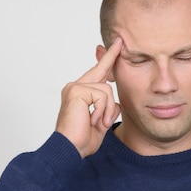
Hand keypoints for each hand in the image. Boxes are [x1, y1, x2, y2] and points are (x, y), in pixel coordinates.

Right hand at [56, 38, 122, 157]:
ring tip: (98, 122)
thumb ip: (107, 108)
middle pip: (100, 70)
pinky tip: (93, 120)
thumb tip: (116, 101)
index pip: (97, 74)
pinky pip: (102, 95)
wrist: (70, 149)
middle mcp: (75, 87)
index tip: (116, 46)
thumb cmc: (82, 139)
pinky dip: (102, 110)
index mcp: (80, 94)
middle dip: (111, 57)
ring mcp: (75, 87)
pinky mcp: (76, 90)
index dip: (107, 60)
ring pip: (107, 89)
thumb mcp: (101, 122)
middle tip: (120, 41)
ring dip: (107, 110)